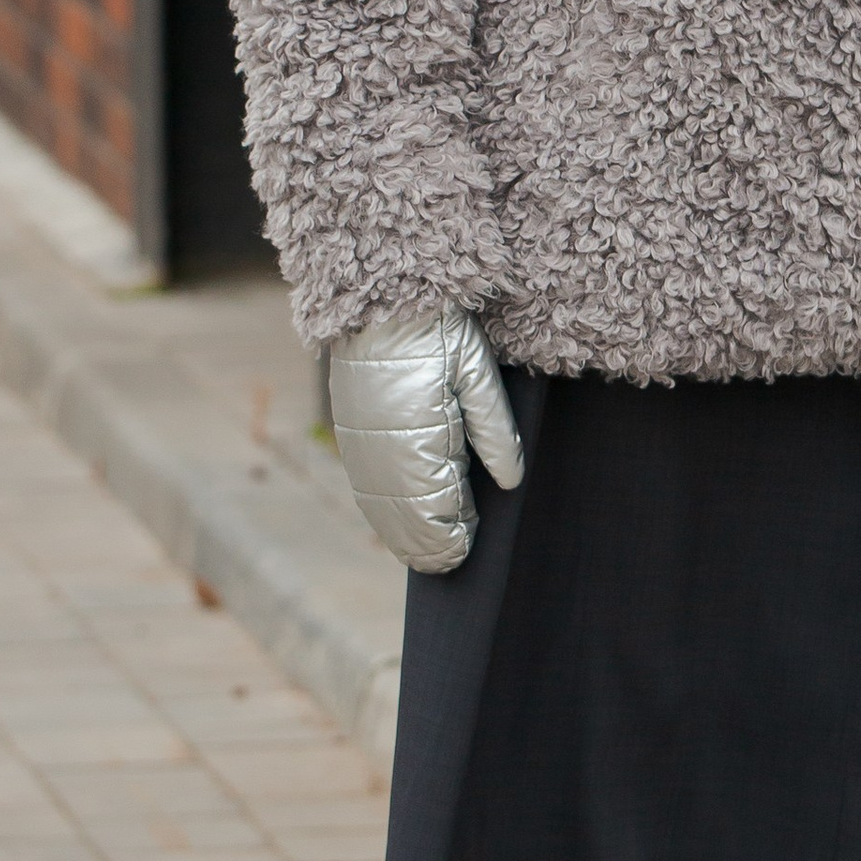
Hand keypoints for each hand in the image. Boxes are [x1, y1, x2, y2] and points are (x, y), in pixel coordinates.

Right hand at [327, 306, 523, 571]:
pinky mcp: (349, 431)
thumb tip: (511, 483)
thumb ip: (495, 431)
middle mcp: (382, 450)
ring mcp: (360, 443)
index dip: (451, 539)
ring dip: (402, 534)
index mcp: (419, 439)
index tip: (465, 555)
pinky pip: (364, 485)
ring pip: (380, 507)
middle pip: (405, 518)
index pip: (436, 511)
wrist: (380, 296)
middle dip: (428, 545)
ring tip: (427, 553)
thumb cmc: (436, 330)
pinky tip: (395, 520)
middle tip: (452, 564)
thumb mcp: (476, 372)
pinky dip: (381, 509)